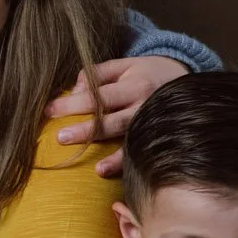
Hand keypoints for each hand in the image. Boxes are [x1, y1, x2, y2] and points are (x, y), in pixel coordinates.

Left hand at [46, 56, 188, 176]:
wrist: (188, 82)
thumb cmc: (148, 73)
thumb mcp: (124, 65)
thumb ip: (97, 73)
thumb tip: (75, 91)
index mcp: (135, 85)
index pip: (98, 95)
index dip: (72, 103)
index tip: (48, 110)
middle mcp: (147, 106)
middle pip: (113, 120)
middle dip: (87, 130)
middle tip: (60, 137)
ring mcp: (156, 125)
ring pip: (131, 141)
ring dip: (113, 156)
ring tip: (96, 168)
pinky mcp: (160, 139)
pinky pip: (143, 153)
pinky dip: (127, 164)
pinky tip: (109, 172)